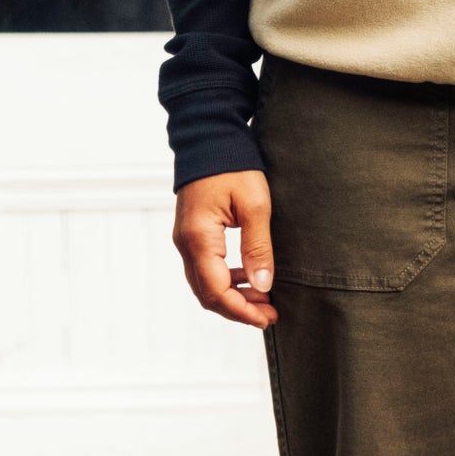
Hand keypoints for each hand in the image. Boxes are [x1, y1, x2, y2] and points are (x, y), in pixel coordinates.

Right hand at [172, 170, 276, 327]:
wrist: (210, 138)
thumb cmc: (233, 166)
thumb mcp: (255, 206)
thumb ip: (258, 248)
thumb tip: (263, 286)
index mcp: (199, 238)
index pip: (217, 291)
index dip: (242, 311)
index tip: (268, 317)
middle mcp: (185, 243)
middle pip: (207, 294)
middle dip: (238, 310)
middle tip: (270, 315)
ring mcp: (185, 239)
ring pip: (205, 284)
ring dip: (233, 297)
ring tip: (264, 300)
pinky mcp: (191, 235)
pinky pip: (205, 269)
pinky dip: (227, 281)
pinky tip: (249, 278)